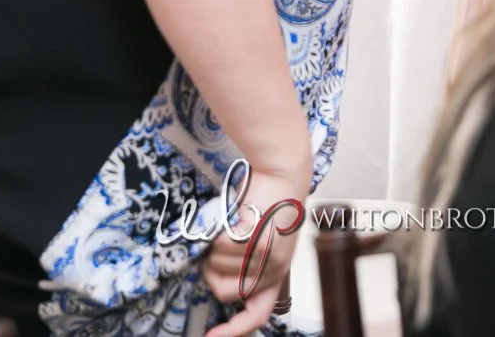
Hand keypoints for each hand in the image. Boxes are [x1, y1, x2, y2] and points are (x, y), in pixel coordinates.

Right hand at [201, 165, 307, 336]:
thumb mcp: (260, 239)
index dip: (233, 330)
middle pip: (222, 289)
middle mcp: (274, 271)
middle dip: (212, 268)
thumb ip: (246, 264)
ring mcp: (267, 258)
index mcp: (276, 274)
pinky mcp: (258, 241)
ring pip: (218, 266)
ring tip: (234, 225)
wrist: (282, 172)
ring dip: (216, 246)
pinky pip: (221, 247)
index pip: (257, 314)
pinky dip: (219, 231)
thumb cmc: (267, 203)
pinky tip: (234, 217)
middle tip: (222, 243)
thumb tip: (214, 280)